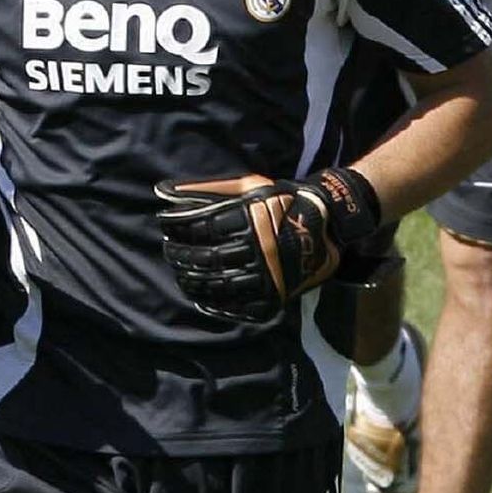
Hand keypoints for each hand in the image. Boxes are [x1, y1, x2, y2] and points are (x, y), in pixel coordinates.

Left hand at [154, 168, 379, 323]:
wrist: (327, 225)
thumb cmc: (282, 201)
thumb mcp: (250, 185)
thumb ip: (208, 188)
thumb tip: (164, 191)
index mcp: (250, 219)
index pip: (200, 226)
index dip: (177, 226)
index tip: (166, 225)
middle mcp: (258, 248)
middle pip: (205, 258)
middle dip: (180, 256)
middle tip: (169, 252)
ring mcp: (267, 275)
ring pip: (218, 284)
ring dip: (192, 281)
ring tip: (181, 274)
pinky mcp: (275, 296)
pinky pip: (239, 306)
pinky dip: (216, 305)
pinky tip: (202, 298)